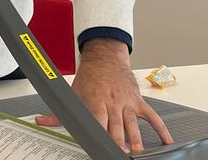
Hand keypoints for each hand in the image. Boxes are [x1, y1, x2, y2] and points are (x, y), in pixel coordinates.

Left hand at [35, 39, 171, 152]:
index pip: (99, 121)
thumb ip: (59, 113)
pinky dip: (161, 129)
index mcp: (96, 102)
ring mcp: (127, 103)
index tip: (101, 147)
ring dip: (136, 139)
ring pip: (133, 124)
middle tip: (121, 154)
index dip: (101, 134)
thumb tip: (41, 121)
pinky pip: (152, 116)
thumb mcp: (73, 94)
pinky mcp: (138, 102)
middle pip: (117, 126)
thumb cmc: (90, 77)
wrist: (106, 57)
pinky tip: (166, 141)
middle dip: (119, 141)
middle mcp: (112, 103)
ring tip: (138, 152)